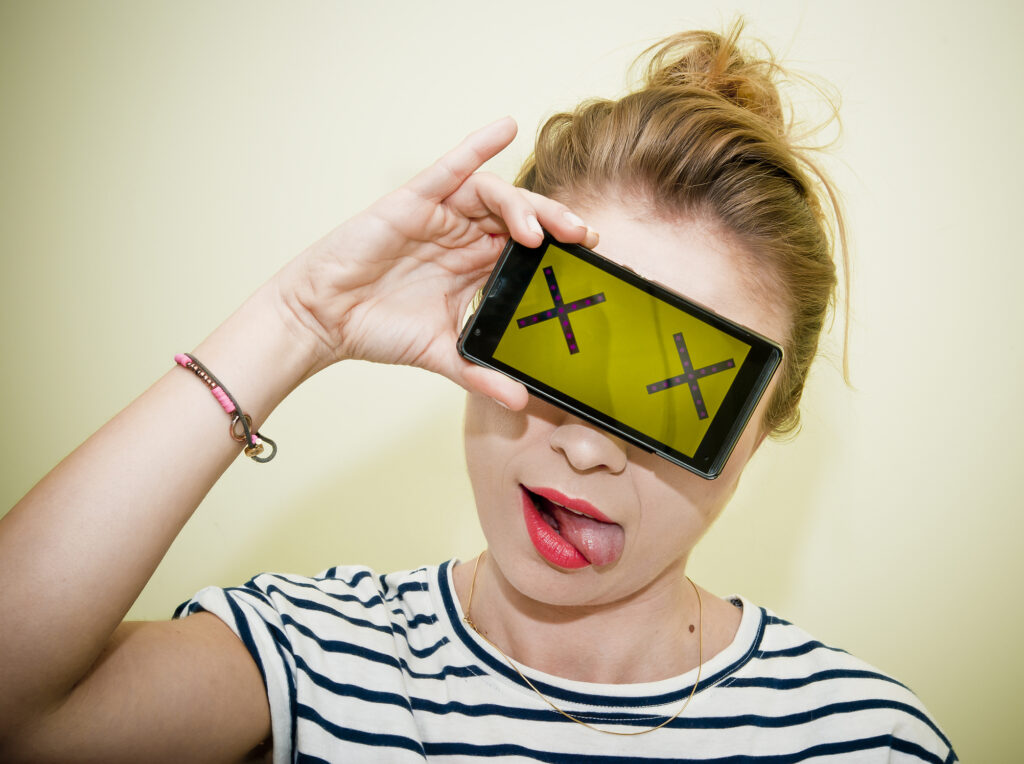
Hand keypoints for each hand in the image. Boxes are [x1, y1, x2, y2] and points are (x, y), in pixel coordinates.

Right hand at [277, 116, 598, 408]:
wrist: (324, 320)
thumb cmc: (377, 328)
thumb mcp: (441, 354)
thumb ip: (481, 374)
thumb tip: (520, 403)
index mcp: (474, 265)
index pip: (526, 247)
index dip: (558, 247)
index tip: (590, 255)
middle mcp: (463, 236)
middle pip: (519, 216)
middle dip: (554, 222)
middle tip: (582, 236)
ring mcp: (440, 217)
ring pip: (493, 195)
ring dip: (522, 205)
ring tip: (538, 232)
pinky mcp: (413, 202)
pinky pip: (450, 168)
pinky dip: (476, 146)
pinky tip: (505, 127)